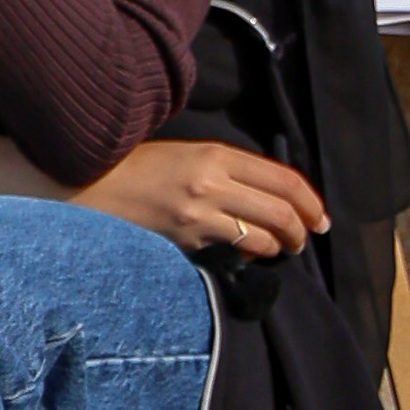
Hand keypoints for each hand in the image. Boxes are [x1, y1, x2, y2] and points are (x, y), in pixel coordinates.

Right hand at [76, 140, 330, 262]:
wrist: (89, 184)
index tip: (320, 217)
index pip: (283, 178)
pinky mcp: (185, 240)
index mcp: (215, 154)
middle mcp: (212, 182)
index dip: (311, 201)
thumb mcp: (187, 154)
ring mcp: (198, 214)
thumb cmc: (138, 167)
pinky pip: (233, 252)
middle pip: (281, 210)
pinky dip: (249, 256)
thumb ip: (228, 169)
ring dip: (280, 248)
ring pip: (263, 238)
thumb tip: (269, 195)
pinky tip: (246, 254)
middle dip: (303, 230)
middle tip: (306, 239)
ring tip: (279, 249)